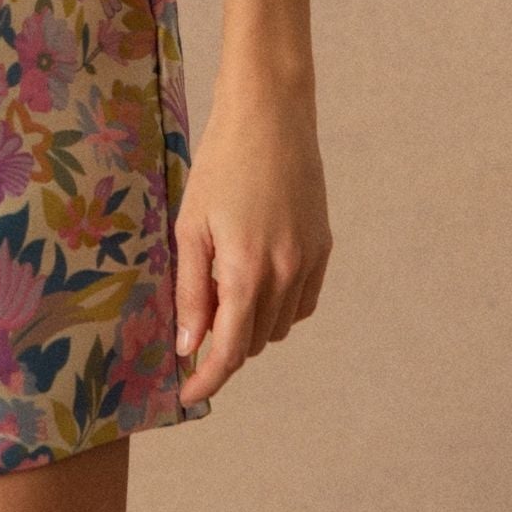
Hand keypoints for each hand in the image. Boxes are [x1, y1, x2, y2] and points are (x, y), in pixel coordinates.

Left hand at [172, 69, 332, 408]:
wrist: (270, 115)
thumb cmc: (220, 164)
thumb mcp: (191, 226)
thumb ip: (190, 290)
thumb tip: (188, 346)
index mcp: (247, 270)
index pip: (230, 350)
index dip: (207, 379)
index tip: (187, 395)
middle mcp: (286, 273)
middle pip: (254, 340)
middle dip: (223, 341)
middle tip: (195, 312)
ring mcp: (310, 261)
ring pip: (279, 325)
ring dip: (251, 323)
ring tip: (223, 282)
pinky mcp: (323, 247)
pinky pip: (303, 302)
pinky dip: (279, 306)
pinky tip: (257, 279)